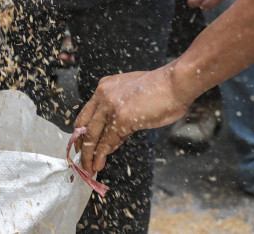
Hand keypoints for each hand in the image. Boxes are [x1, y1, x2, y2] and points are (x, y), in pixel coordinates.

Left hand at [74, 67, 189, 173]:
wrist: (174, 84)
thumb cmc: (161, 92)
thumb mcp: (133, 102)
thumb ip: (120, 119)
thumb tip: (111, 141)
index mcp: (105, 87)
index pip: (87, 113)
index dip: (82, 132)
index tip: (81, 145)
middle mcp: (103, 95)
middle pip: (84, 125)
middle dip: (81, 145)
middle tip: (80, 160)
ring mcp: (110, 106)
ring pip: (92, 135)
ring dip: (88, 155)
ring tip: (87, 168)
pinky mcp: (120, 118)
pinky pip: (106, 141)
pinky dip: (100, 155)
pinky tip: (98, 164)